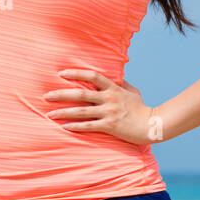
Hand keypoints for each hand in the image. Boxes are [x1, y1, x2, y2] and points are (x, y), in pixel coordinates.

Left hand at [43, 69, 163, 144]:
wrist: (153, 125)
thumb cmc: (142, 108)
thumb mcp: (132, 91)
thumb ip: (120, 84)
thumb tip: (113, 76)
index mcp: (113, 88)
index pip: (92, 76)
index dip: (76, 73)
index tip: (61, 73)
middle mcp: (109, 99)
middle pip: (81, 94)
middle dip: (61, 94)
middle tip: (46, 96)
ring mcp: (109, 113)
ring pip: (81, 111)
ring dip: (63, 112)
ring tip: (49, 113)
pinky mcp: (110, 126)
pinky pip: (88, 126)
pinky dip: (75, 126)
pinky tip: (63, 126)